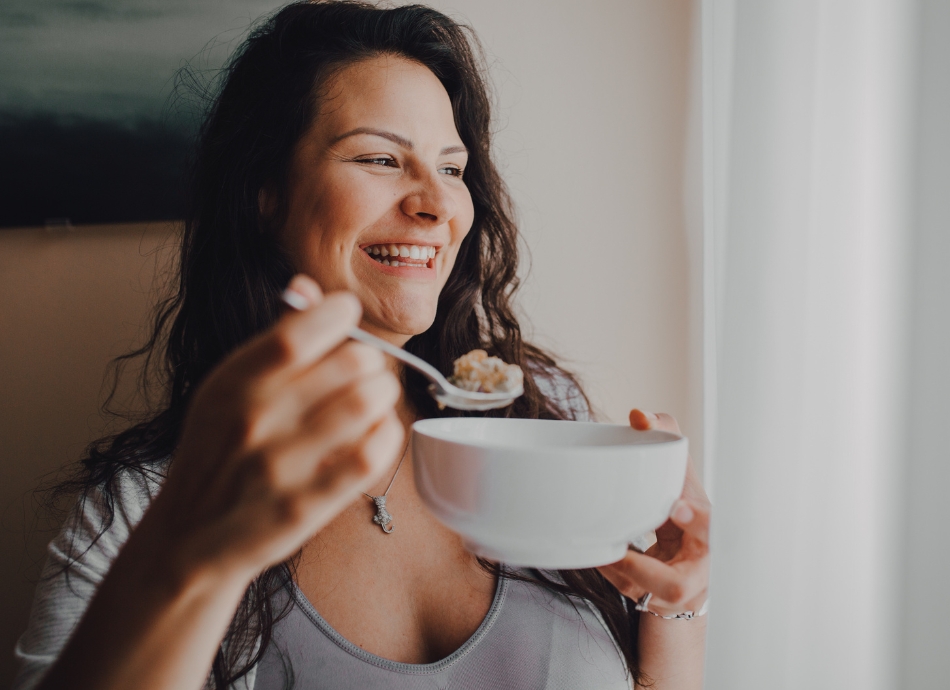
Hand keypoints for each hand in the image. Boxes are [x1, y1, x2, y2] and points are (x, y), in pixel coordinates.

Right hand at [143, 274, 403, 586]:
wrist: (185, 541)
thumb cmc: (214, 456)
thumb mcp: (224, 392)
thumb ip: (271, 342)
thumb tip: (306, 287)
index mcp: (233, 383)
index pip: (298, 331)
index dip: (337, 313)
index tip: (347, 315)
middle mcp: (254, 420)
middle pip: (349, 363)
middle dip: (370, 359)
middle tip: (365, 370)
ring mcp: (279, 466)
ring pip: (366, 404)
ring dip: (382, 394)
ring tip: (374, 399)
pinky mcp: (304, 507)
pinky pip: (370, 456)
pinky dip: (386, 435)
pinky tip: (378, 433)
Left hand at [596, 410, 709, 617]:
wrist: (689, 559)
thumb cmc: (684, 508)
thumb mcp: (681, 472)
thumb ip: (666, 433)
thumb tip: (639, 416)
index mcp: (710, 532)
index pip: (713, 528)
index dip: (698, 520)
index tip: (676, 506)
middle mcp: (700, 570)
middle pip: (679, 586)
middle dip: (644, 571)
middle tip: (617, 551)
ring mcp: (678, 594)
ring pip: (645, 598)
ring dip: (617, 574)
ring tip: (599, 549)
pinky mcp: (657, 603)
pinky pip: (630, 596)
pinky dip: (611, 575)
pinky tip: (599, 554)